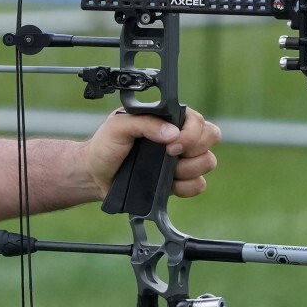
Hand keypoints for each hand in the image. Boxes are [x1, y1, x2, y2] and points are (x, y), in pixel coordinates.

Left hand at [85, 106, 222, 198]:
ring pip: (208, 162)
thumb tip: (172, 133)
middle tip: (169, 155)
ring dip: (188, 169)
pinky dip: (186, 187)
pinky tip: (169, 185)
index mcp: (168, 119)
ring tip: (165, 171)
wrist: (95, 176)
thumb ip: (145, 123)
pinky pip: (198, 185)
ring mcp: (180, 160)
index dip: (191, 133)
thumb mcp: (119, 126)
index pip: (198, 120)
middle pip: (211, 138)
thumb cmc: (105, 146)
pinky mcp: (178, 182)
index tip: (171, 144)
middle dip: (193, 150)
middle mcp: (179, 137)